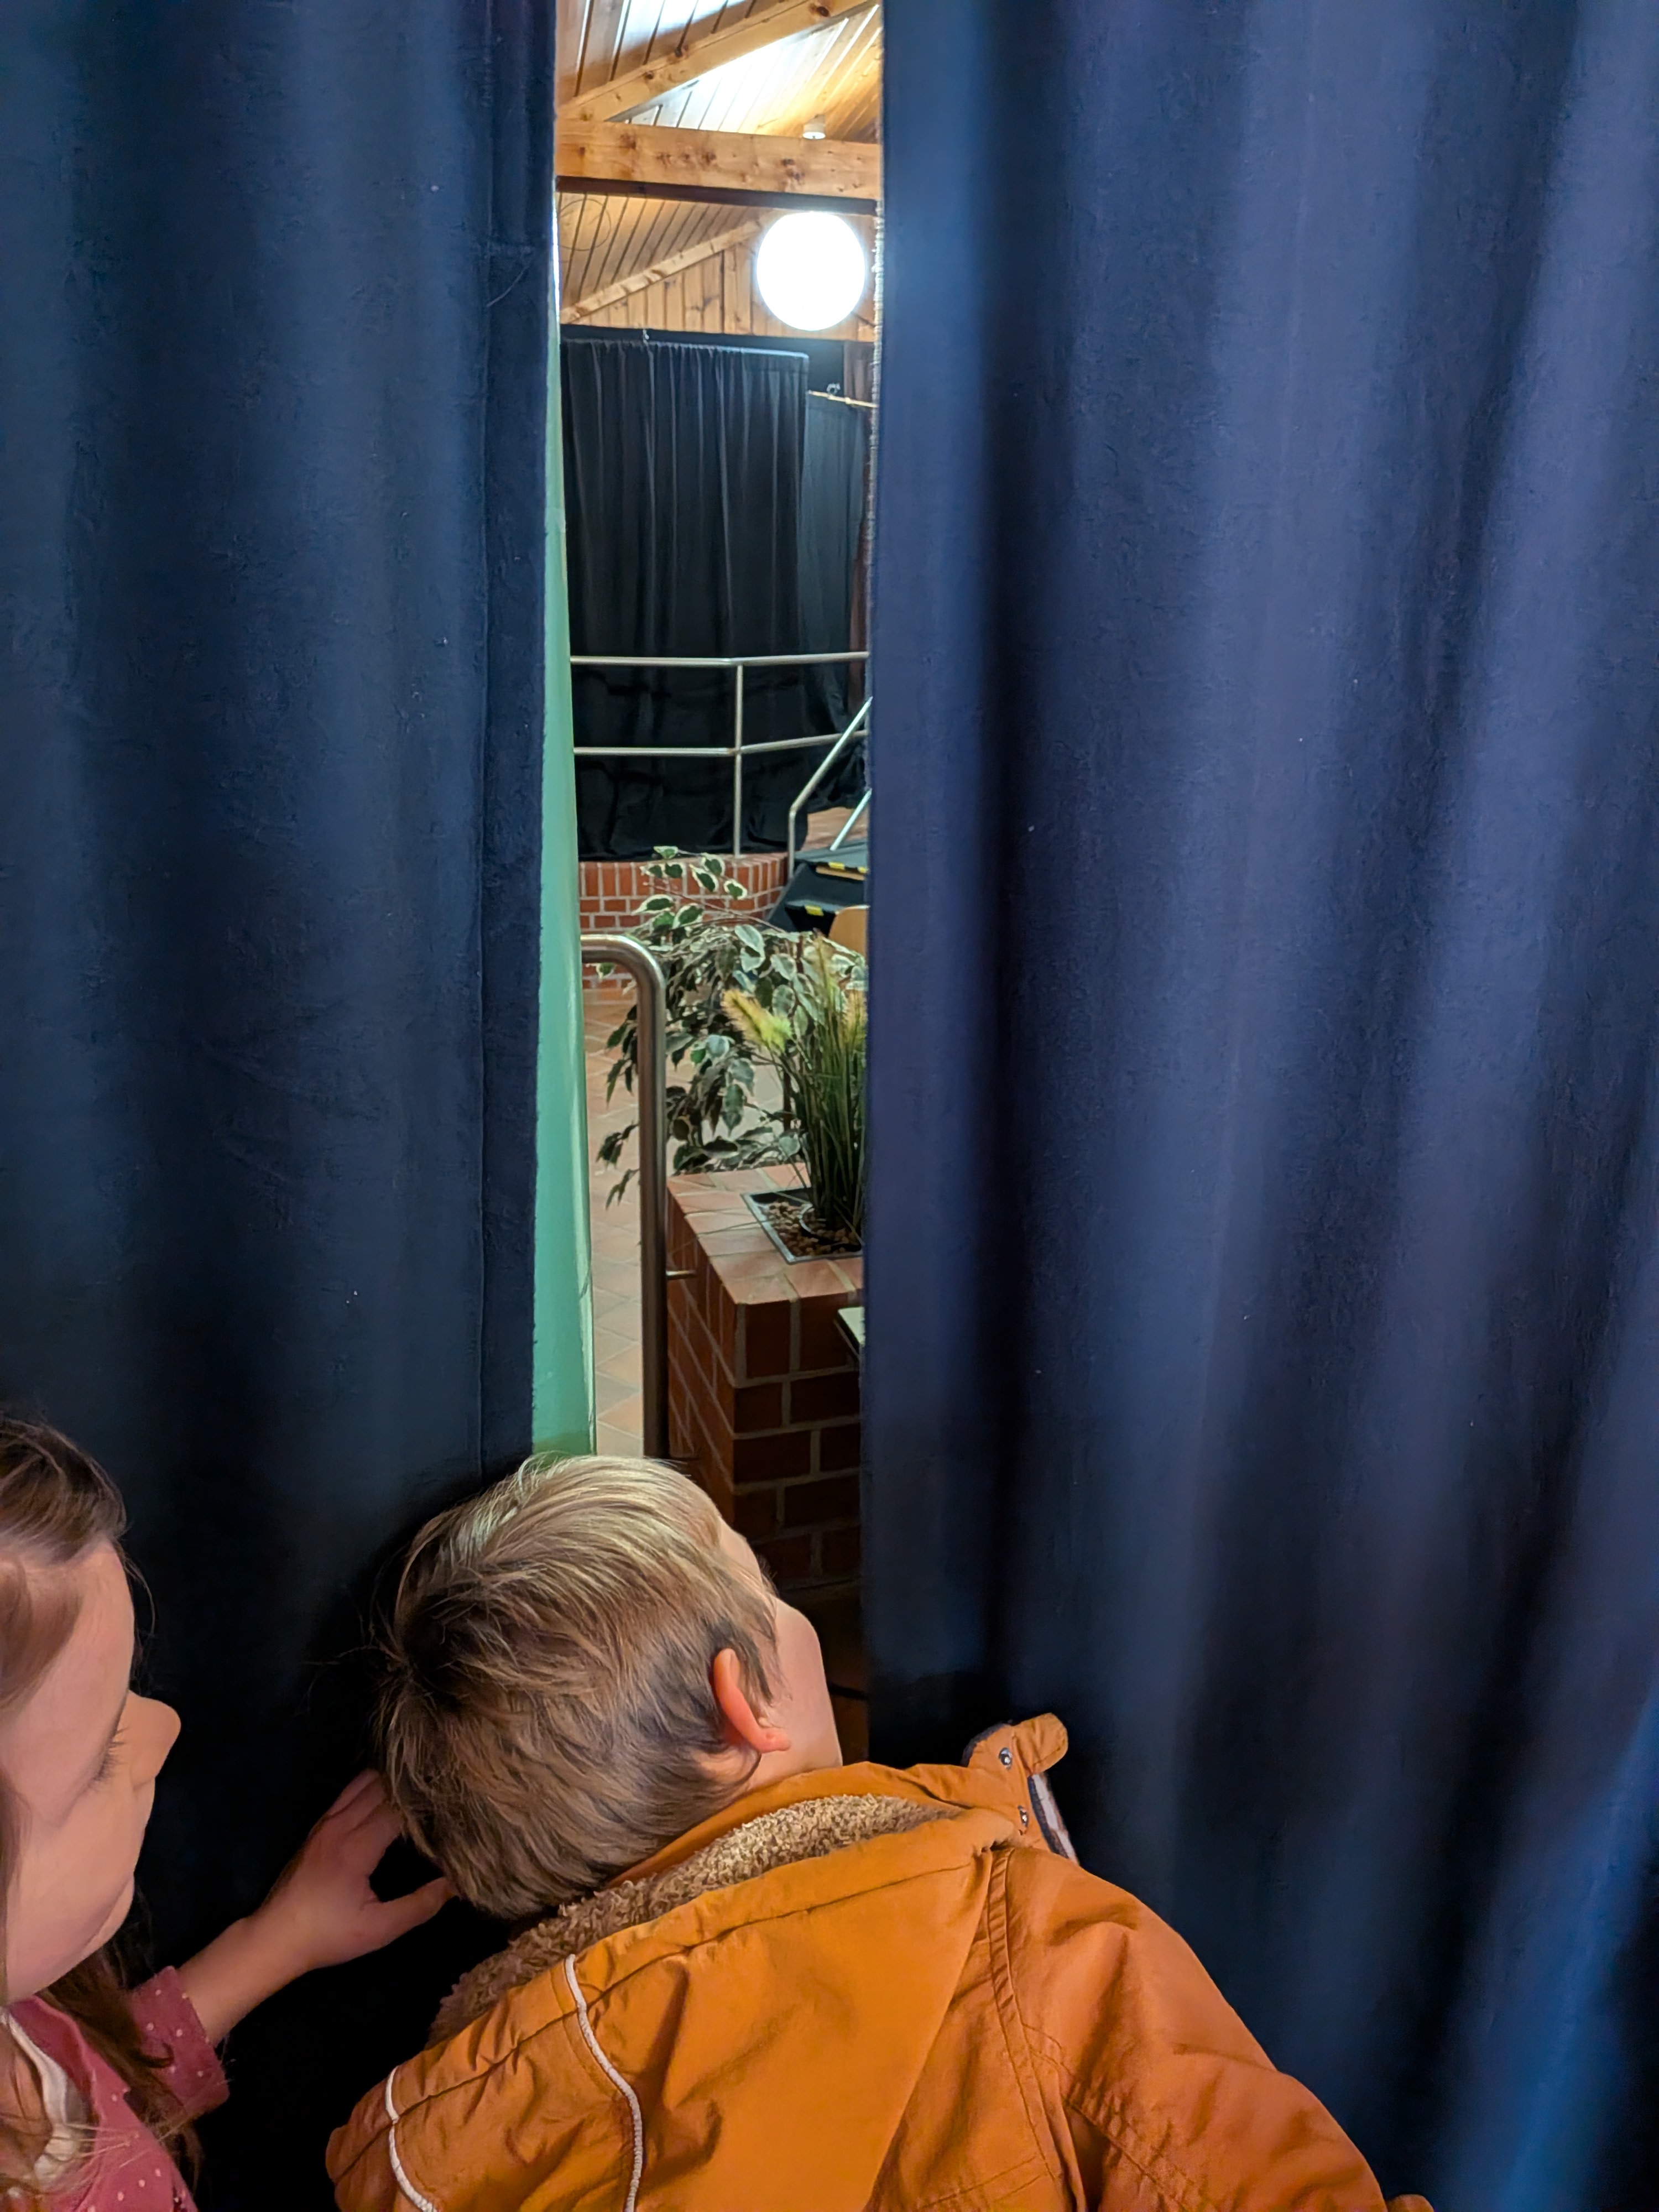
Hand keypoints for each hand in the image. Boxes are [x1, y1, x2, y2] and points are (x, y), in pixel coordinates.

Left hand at [248, 1770, 451, 1977]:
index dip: (426, 1806)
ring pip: (362, 1783)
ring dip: (390, 1782)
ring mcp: (325, 1823)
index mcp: (356, 1847)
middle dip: (411, 1788)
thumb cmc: (328, 1935)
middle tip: (442, 1792)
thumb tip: (454, 1884)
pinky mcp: (317, 1827)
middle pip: (382, 1788)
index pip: (399, 1809)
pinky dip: (371, 1787)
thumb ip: (419, 1906)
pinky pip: (348, 1793)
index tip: (452, 1808)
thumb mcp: (378, 1930)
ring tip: (418, 1790)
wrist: (275, 1937)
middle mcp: (340, 1826)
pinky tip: (387, 1795)